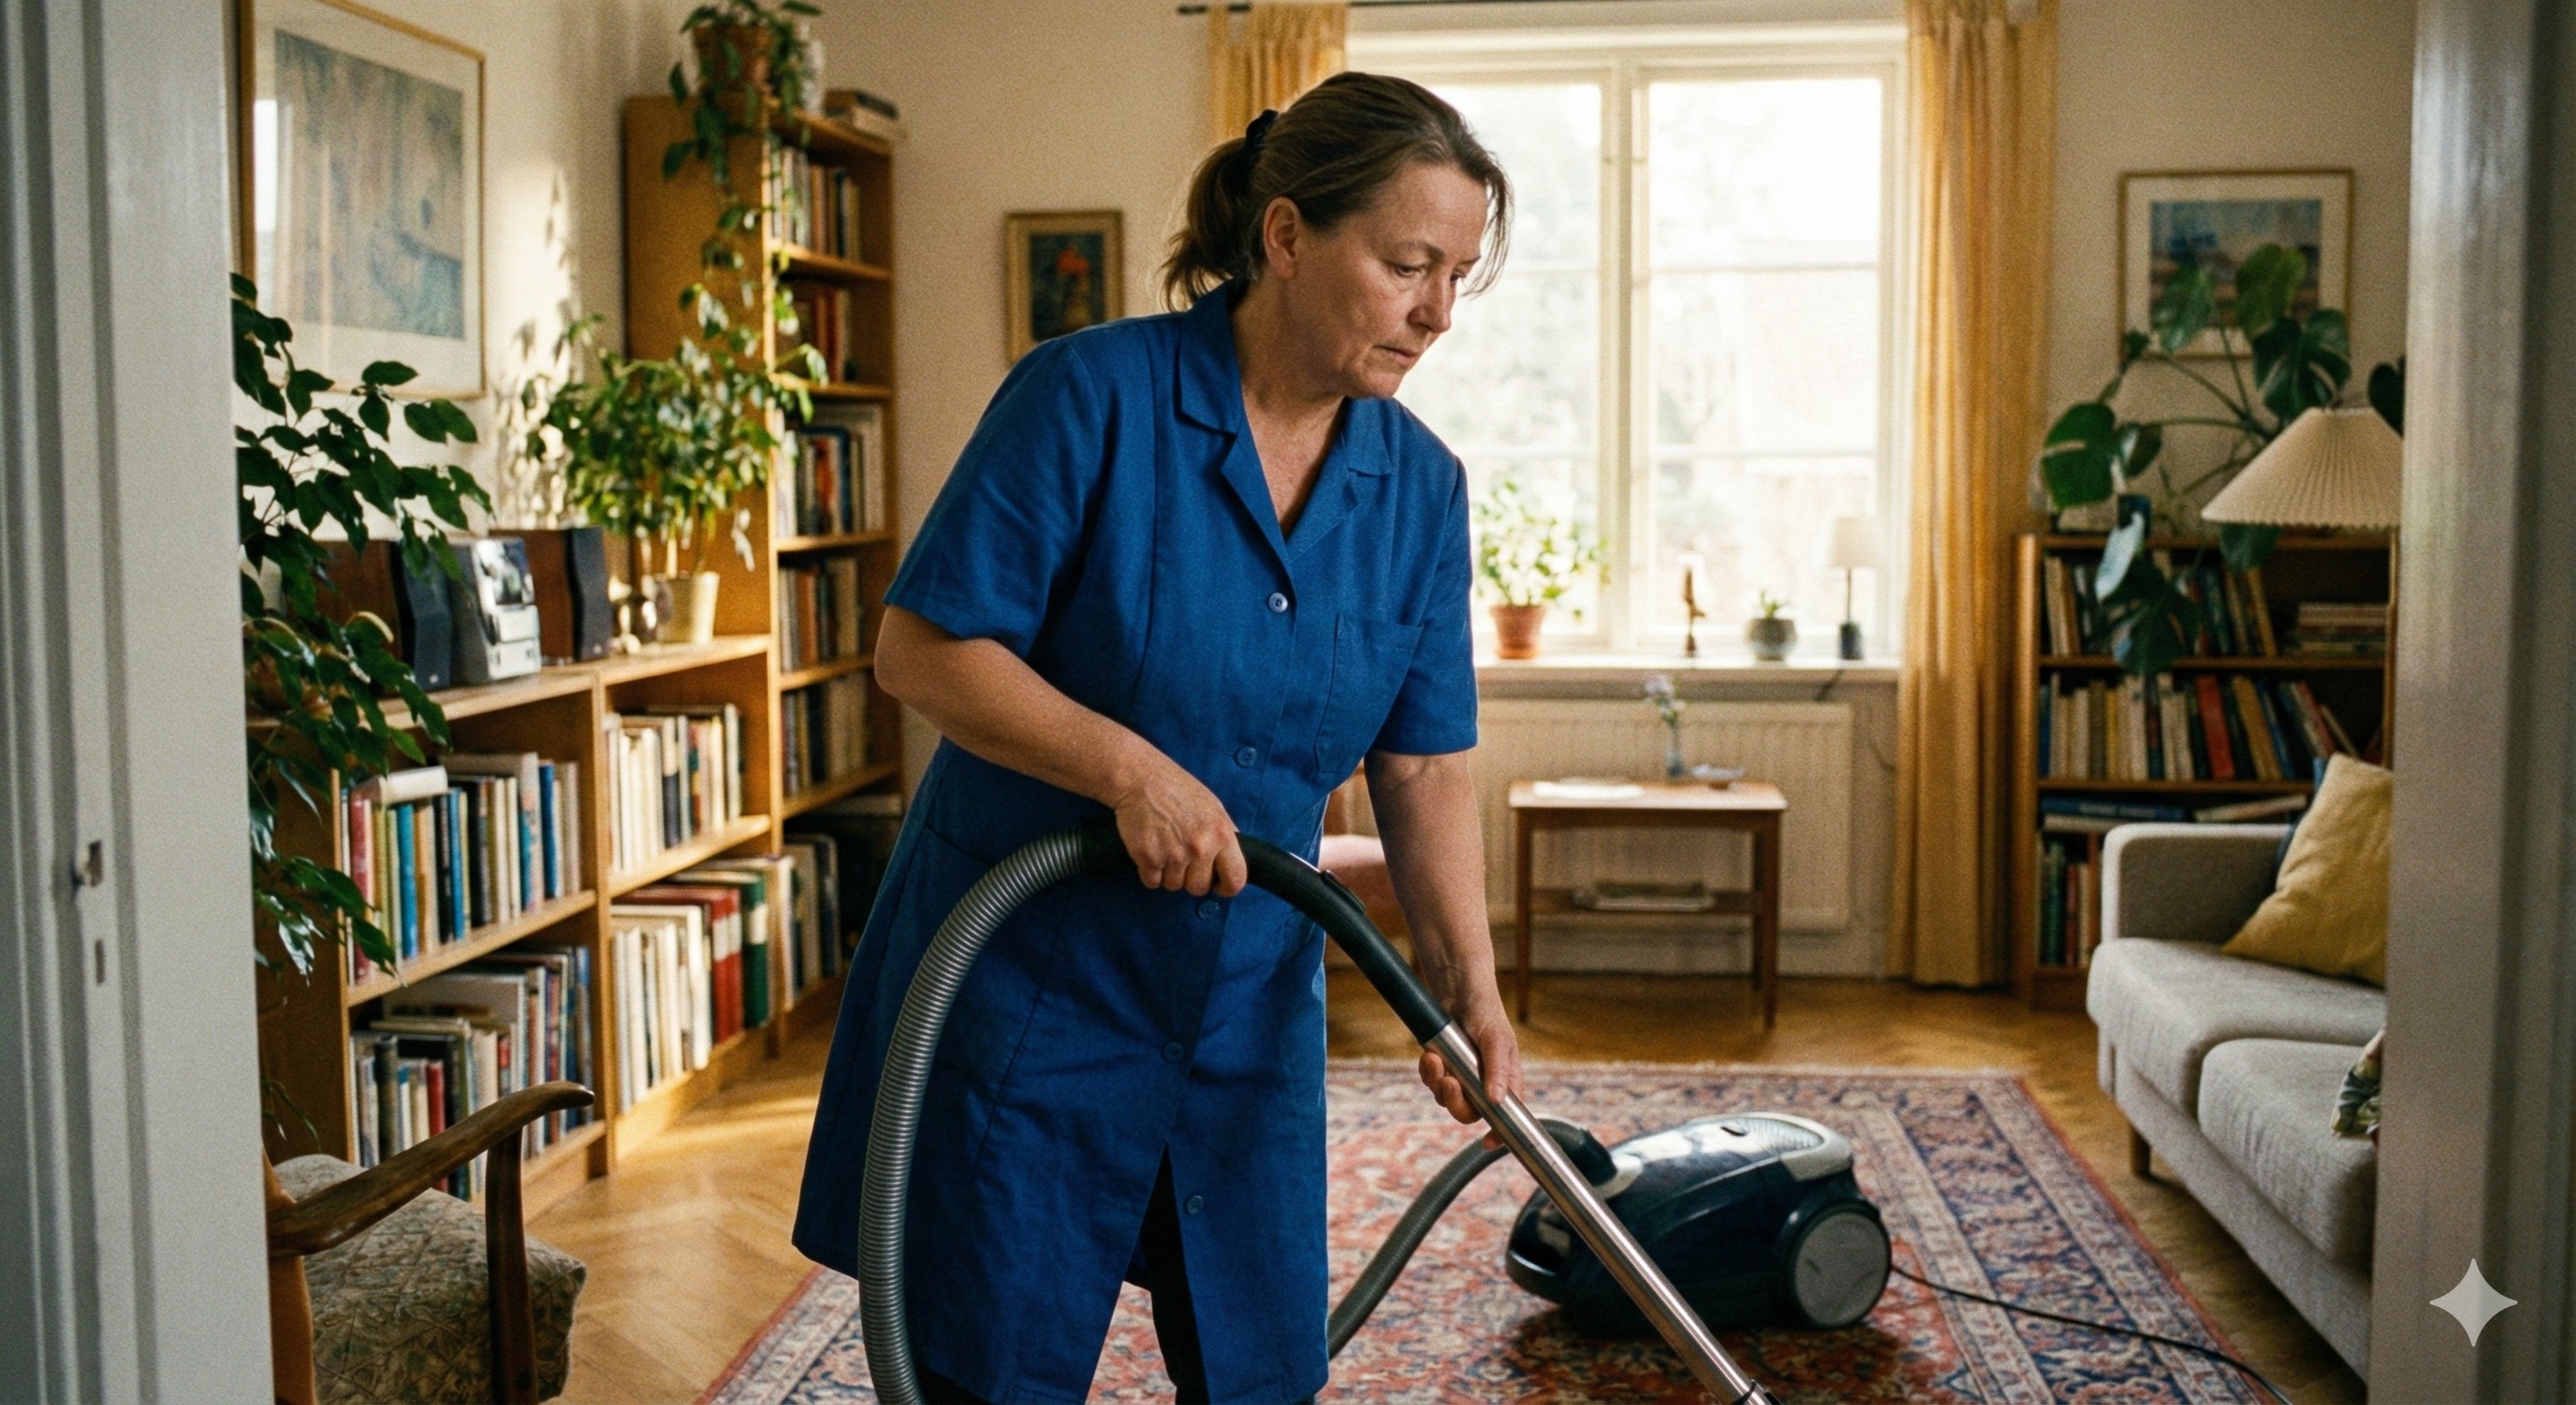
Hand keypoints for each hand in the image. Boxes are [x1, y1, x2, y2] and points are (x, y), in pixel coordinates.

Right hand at [1111, 753, 1246, 896]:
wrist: (1141, 778)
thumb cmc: (1177, 790)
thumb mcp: (1213, 808)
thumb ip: (1224, 835)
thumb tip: (1232, 860)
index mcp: (1222, 834)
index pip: (1236, 879)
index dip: (1226, 887)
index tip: (1217, 885)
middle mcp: (1201, 847)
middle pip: (1199, 888)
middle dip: (1189, 879)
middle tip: (1181, 857)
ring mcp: (1174, 854)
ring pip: (1173, 886)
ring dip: (1167, 873)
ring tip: (1163, 846)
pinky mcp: (1148, 857)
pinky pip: (1151, 882)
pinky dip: (1149, 871)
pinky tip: (1150, 849)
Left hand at [1417, 1003, 1523, 1150]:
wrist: (1458, 990)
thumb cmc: (1486, 1013)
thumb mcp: (1496, 1040)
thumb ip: (1498, 1071)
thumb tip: (1497, 1101)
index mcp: (1505, 1081)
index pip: (1506, 1116)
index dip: (1498, 1133)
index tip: (1487, 1143)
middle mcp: (1483, 1083)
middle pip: (1469, 1113)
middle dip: (1456, 1103)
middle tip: (1450, 1083)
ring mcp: (1461, 1076)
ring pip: (1445, 1098)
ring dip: (1438, 1083)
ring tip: (1436, 1060)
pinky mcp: (1442, 1067)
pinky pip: (1432, 1082)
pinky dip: (1429, 1072)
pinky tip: (1430, 1055)